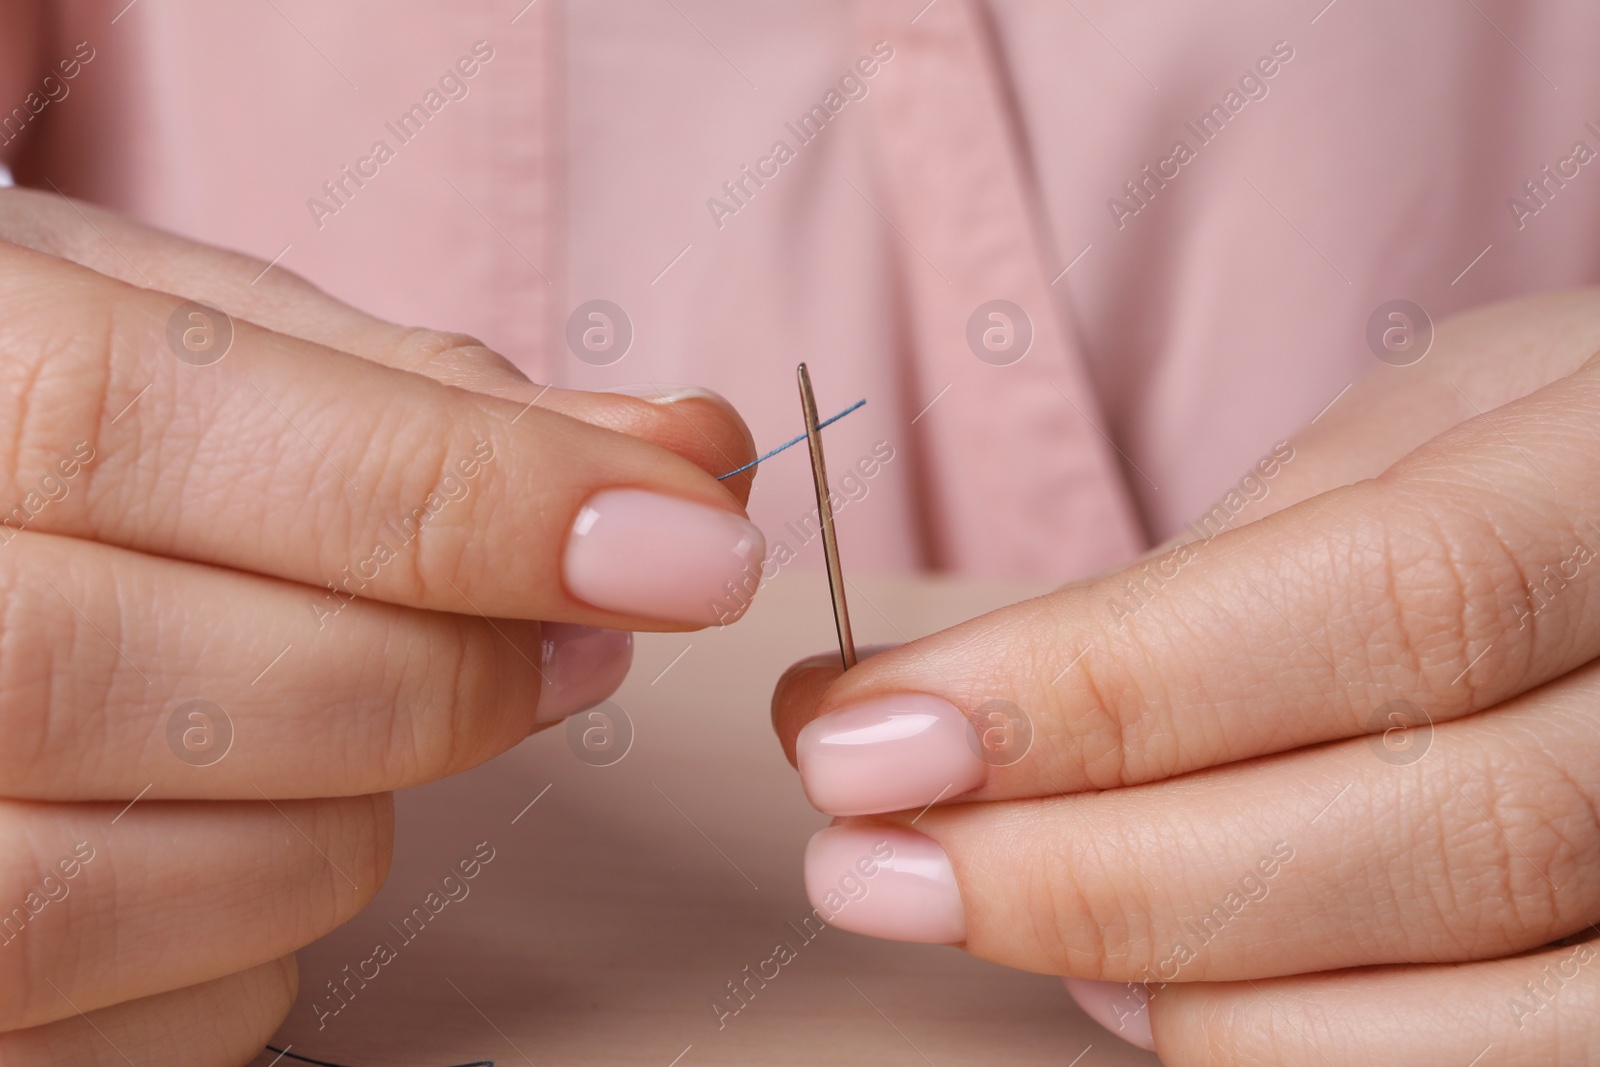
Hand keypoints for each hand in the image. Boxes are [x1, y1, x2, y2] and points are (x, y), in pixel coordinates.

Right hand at [0, 188, 762, 1064]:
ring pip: (216, 870)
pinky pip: (197, 1013)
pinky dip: (283, 919)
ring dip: (373, 795)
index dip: (462, 493)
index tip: (693, 537)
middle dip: (458, 663)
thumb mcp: (171, 330)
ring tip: (354, 700)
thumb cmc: (35, 412)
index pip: (153, 424)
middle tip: (588, 628)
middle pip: (183, 677)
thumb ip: (414, 396)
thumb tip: (682, 460)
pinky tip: (233, 814)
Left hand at [772, 290, 1599, 1064]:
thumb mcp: (1407, 432)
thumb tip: (972, 715)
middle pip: (1436, 831)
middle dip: (1094, 867)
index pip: (1393, 602)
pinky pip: (1512, 1066)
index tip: (865, 734)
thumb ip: (1224, 576)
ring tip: (977, 910)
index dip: (1107, 690)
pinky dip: (1295, 1049)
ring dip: (1177, 982)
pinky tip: (1144, 995)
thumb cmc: (1534, 446)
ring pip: (1479, 998)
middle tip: (868, 860)